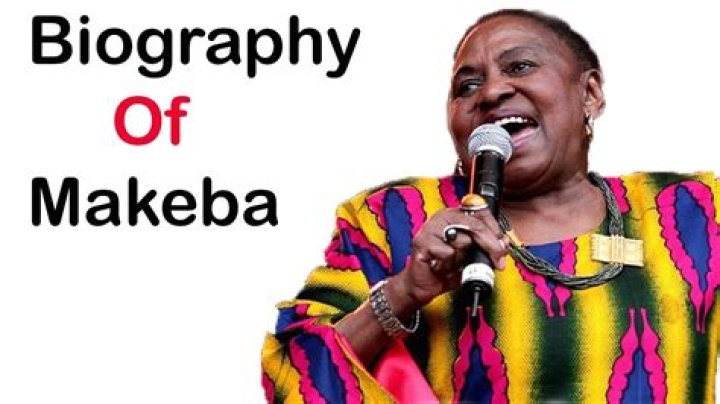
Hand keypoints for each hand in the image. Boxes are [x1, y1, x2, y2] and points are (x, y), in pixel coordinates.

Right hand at [388, 207, 508, 310]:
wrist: (424, 284)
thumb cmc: (445, 267)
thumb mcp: (471, 256)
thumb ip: (486, 247)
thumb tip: (503, 243)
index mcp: (455, 215)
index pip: (480, 211)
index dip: (494, 228)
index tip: (502, 245)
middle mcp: (442, 217)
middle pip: (475, 225)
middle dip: (490, 245)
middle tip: (498, 260)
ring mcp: (430, 228)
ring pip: (462, 240)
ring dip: (462, 258)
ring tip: (453, 263)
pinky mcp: (422, 242)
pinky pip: (447, 253)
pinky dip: (448, 264)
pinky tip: (441, 266)